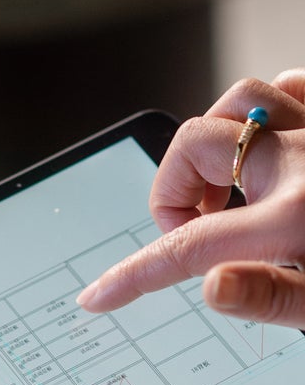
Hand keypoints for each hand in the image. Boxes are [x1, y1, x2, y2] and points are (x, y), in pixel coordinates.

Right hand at [77, 70, 304, 327]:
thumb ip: (270, 296)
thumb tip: (210, 287)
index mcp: (296, 213)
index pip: (190, 245)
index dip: (134, 275)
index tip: (99, 295)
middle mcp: (302, 159)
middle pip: (193, 144)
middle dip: (175, 191)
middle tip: (194, 234)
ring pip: (238, 100)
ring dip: (214, 146)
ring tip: (225, 195)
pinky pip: (290, 87)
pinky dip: (269, 111)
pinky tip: (266, 151)